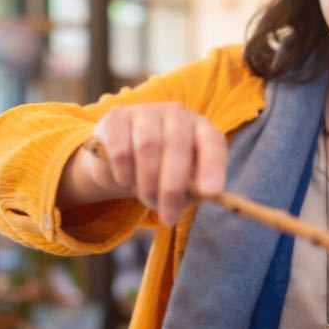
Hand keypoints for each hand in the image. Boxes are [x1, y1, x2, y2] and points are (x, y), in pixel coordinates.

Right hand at [58, 102, 226, 224]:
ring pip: (147, 146)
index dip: (212, 167)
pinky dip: (124, 173)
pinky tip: (126, 181)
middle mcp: (177, 114)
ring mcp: (146, 111)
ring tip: (148, 200)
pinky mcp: (116, 117)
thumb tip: (200, 194)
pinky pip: (120, 149)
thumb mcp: (185, 184)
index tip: (210, 193)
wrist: (125, 160)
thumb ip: (195, 189)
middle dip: (172, 187)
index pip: (212, 143)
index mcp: (202, 128)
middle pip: (176, 145)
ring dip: (147, 183)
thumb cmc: (166, 173)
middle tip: (169, 217)